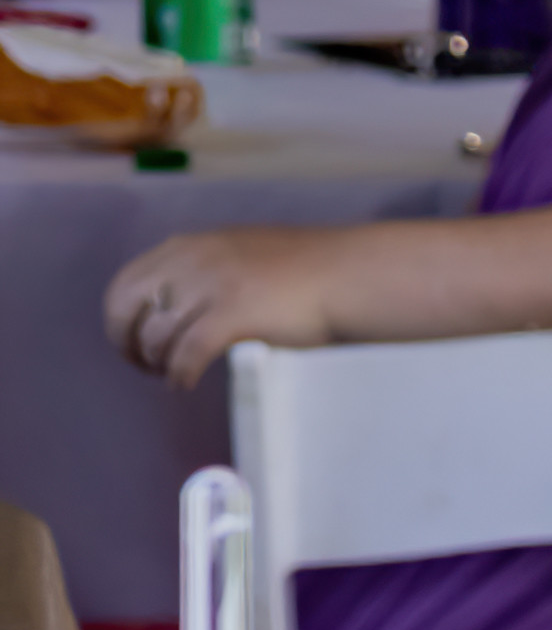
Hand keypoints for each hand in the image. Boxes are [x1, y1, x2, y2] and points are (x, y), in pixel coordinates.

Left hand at [103, 228, 356, 386]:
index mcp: (191, 245)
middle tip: (144, 364)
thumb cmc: (308, 270)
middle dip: (127, 343)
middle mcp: (193, 261)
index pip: (126, 282)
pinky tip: (184, 385)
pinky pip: (184, 355)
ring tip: (172, 376)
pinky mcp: (231, 316)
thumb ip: (204, 268)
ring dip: (157, 362)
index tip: (133, 340)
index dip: (120, 318)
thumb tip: (175, 302)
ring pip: (156, 336)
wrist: (353, 275)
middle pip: (127, 309)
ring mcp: (211, 287)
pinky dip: (178, 375)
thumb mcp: (241, 253)